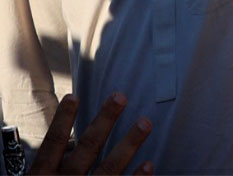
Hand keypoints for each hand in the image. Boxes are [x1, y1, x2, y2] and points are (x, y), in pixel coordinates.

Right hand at [29, 93, 151, 174]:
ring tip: (145, 122)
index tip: (74, 96)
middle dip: (104, 122)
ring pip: (108, 170)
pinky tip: (150, 164)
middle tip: (121, 96)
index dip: (61, 121)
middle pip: (85, 150)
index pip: (51, 146)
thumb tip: (68, 144)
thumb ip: (52, 167)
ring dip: (128, 145)